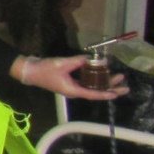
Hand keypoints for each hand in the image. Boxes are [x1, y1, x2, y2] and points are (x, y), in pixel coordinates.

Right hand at [10, 53, 128, 99]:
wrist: (30, 70)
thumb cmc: (45, 70)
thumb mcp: (62, 64)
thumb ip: (78, 61)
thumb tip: (90, 58)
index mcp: (73, 90)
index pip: (93, 94)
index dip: (106, 94)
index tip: (118, 93)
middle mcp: (75, 90)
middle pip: (96, 91)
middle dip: (110, 87)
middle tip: (124, 84)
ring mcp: (72, 86)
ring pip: (92, 86)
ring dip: (104, 81)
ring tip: (116, 76)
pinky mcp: (69, 81)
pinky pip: (85, 81)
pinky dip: (94, 77)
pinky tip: (100, 71)